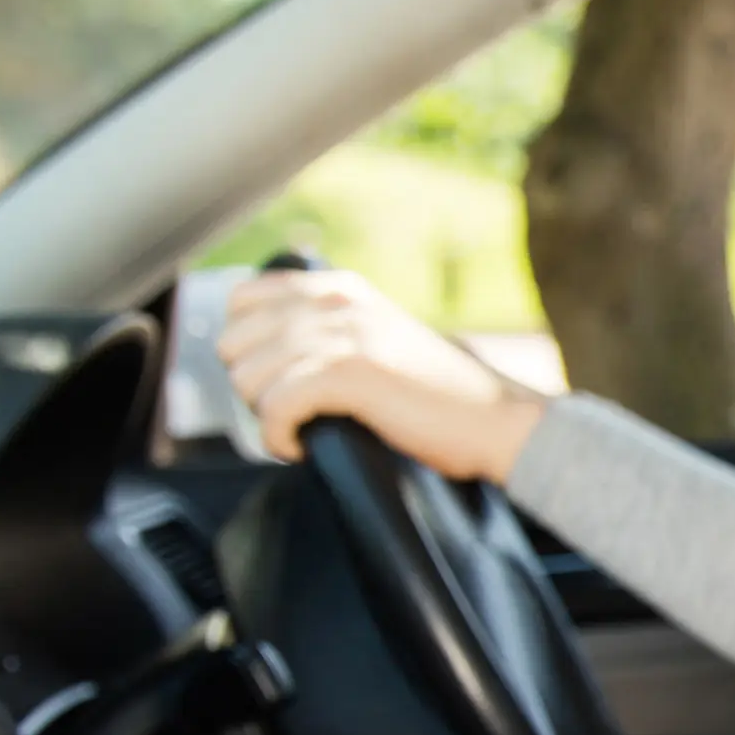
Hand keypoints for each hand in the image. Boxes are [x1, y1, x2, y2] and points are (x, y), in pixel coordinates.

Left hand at [219, 267, 547, 478]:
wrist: (499, 423)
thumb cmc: (443, 399)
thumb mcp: (380, 340)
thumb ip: (329, 331)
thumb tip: (259, 354)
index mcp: (339, 288)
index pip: (241, 301)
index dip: (249, 351)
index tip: (280, 382)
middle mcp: (335, 302)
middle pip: (235, 344)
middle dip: (254, 387)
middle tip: (294, 412)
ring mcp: (342, 334)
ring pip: (249, 378)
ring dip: (268, 415)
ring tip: (305, 428)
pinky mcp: (349, 374)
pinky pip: (274, 408)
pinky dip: (279, 438)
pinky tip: (304, 446)